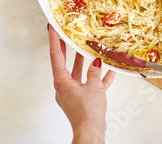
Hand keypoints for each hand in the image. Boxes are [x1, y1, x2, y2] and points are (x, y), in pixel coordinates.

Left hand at [48, 24, 114, 143]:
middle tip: (66, 36)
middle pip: (65, 64)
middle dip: (68, 50)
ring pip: (79, 74)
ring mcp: (74, 94)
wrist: (91, 131)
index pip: (56, 56)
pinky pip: (90, 86)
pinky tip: (109, 73)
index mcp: (61, 82)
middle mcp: (65, 87)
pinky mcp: (83, 101)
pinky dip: (99, 79)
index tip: (53, 29)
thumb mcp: (93, 86)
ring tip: (91, 51)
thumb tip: (95, 63)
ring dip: (86, 64)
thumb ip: (94, 72)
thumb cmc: (87, 111)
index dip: (55, 41)